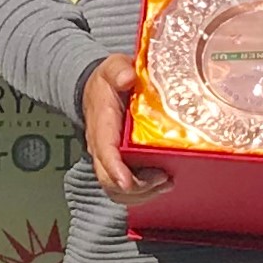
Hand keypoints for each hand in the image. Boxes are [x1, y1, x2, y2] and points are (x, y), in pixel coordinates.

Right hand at [80, 56, 170, 202]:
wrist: (95, 91)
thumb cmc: (107, 82)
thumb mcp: (112, 68)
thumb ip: (119, 70)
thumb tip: (128, 77)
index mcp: (101, 125)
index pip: (104, 152)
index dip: (115, 170)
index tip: (128, 181)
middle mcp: (101, 148)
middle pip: (110, 180)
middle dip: (137, 187)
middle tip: (164, 178)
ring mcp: (108, 159)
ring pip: (117, 190)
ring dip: (142, 194)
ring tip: (167, 183)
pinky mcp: (118, 165)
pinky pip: (125, 189)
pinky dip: (143, 193)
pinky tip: (162, 185)